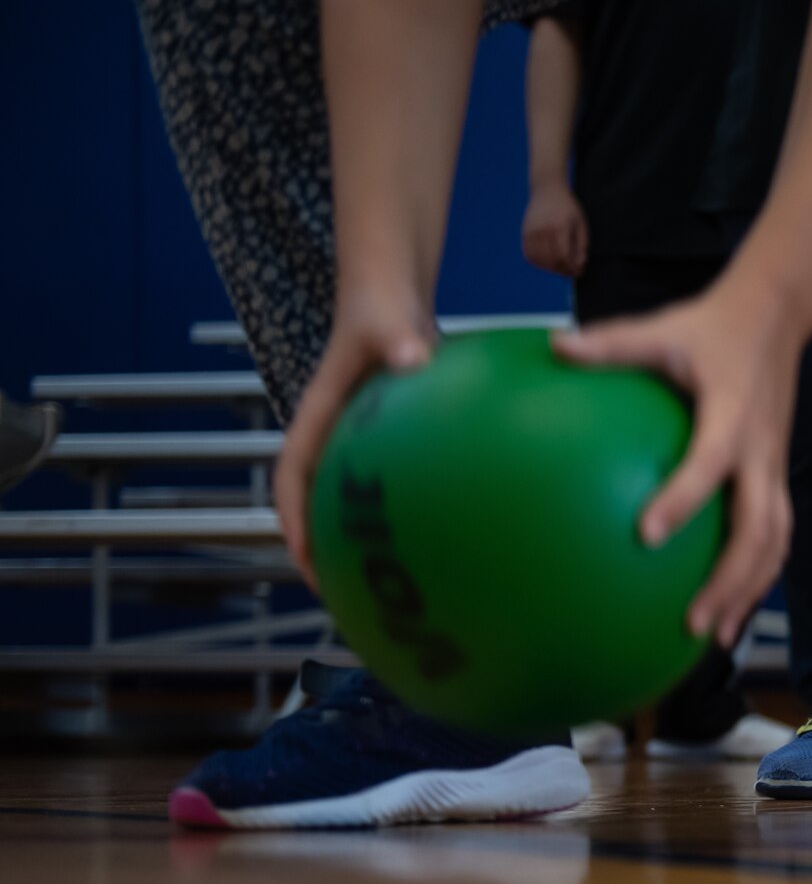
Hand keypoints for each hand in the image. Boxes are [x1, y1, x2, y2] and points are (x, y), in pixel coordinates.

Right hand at [274, 295, 434, 589]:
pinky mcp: (389, 434)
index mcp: (320, 415)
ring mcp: (359, 435)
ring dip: (357, 533)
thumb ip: (396, 341)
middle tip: (341, 592)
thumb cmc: (381, 305)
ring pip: (349, 493)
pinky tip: (445, 530)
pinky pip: (389, 479)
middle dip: (321, 545)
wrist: (390, 291)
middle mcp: (335, 432)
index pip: (293, 472)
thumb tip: (412, 360)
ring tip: (386, 580)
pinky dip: (404, 506)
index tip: (304, 557)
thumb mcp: (386, 323)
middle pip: (316, 497)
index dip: (293, 517)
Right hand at [522, 183, 588, 277]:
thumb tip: (580, 265)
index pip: (564, 255)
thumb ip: (581, 245)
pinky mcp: (525, 233)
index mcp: (560, 226)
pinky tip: (547, 264)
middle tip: (571, 273)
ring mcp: (532, 231)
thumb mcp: (580, 223)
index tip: (579, 272)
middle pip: (552, 260)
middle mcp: (544, 229)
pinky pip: (529, 255)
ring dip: (551, 269)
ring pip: (540, 260)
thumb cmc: (568, 207)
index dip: (572, 267)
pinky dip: (538, 263)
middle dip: (563, 271)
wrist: (547, 189)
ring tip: (561, 268)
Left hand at [552, 280, 801, 643]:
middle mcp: (761, 452)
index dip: (683, 499)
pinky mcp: (775, 479)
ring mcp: (774, 469)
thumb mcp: (662, 329)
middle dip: (729, 580)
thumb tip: (554, 347)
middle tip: (691, 621)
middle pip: (759, 530)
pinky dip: (755, 578)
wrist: (775, 319)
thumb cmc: (710, 327)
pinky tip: (725, 614)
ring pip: (774, 544)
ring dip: (747, 592)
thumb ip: (612, 344)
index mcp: (733, 415)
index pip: (710, 465)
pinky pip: (774, 538)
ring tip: (714, 637)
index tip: (645, 535)